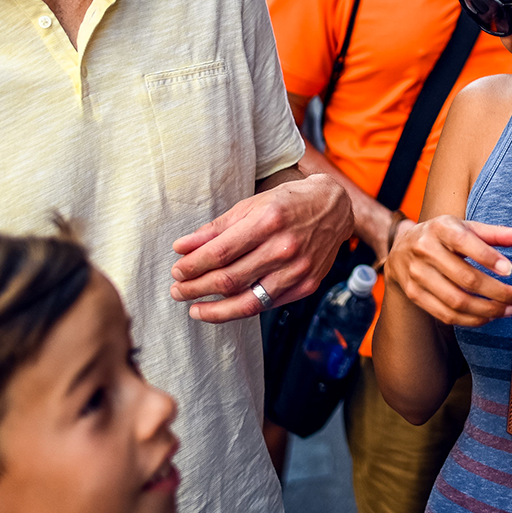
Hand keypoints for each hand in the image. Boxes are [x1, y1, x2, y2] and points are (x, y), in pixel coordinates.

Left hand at [169, 173, 352, 321]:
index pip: (219, 252)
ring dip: (215, 310)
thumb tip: (182, 247)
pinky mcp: (306, 285)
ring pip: (248, 302)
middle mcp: (285, 247)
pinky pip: (267, 304)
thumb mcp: (251, 205)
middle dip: (196, 288)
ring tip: (195, 309)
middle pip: (229, 279)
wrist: (334, 208)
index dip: (193, 266)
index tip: (177, 271)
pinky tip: (226, 307)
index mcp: (268, 221)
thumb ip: (216, 228)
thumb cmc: (289, 203)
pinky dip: (242, 309)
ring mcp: (298, 270)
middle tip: (178, 291)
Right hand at [386, 215, 511, 326]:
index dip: (489, 258)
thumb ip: (498, 234)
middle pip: (466, 278)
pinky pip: (446, 315)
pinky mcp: (415, 295)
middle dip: (499, 292)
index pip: (466, 243)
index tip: (511, 270)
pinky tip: (489, 316)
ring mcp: (417, 274)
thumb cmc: (444, 236)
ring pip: (457, 301)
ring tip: (510, 309)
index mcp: (441, 228)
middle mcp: (425, 250)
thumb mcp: (467, 228)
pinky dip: (471, 320)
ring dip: (488, 310)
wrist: (403, 248)